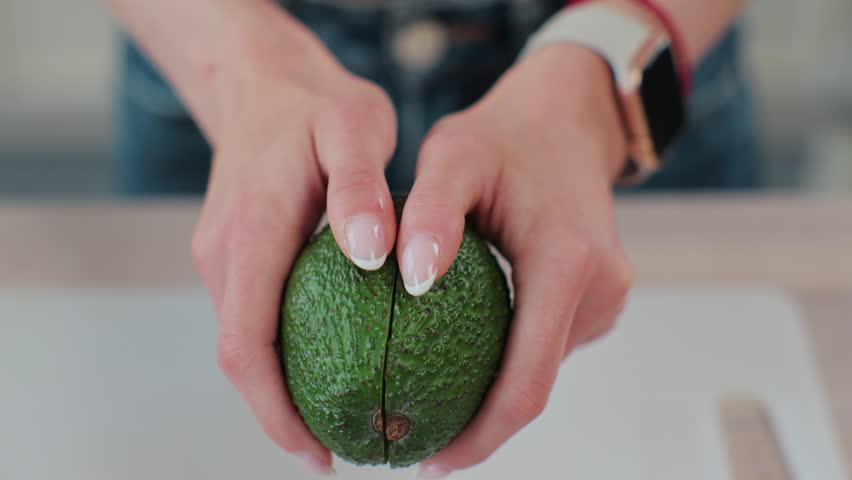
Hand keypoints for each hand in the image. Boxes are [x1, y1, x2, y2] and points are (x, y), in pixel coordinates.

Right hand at [189, 27, 398, 474]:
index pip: (246, 345)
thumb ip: (361, 189)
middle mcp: (223, 252)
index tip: (320, 452)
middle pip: (239, 358)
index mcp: (250, 232)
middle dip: (281, 415)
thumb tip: (370, 255)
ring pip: (243, 340)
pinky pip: (252, 315)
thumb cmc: (315, 104)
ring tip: (338, 417)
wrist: (262, 80)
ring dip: (280, 388)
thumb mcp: (354, 129)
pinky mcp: (233, 251)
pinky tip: (327, 362)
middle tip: (341, 448)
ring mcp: (222, 253)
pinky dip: (281, 352)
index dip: (277, 411)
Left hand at [399, 45, 633, 476]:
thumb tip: (413, 279)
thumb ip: (431, 213)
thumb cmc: (504, 134)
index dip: (479, 436)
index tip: (429, 460)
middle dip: (479, 426)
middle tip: (413, 439)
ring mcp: (606, 298)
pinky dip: (506, 362)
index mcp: (569, 263)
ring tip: (428, 401)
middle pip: (536, 387)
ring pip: (542, 370)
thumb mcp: (454, 155)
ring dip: (491, 395)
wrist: (566, 117)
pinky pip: (547, 345)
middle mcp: (600, 290)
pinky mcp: (598, 298)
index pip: (527, 381)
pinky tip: (459, 360)